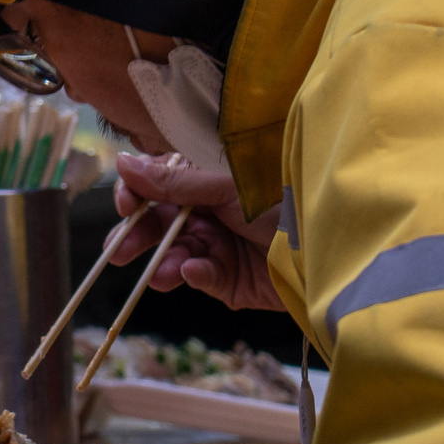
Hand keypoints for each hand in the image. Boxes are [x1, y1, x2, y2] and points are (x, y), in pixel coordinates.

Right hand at [107, 150, 285, 312]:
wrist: (325, 249)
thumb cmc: (282, 205)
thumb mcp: (225, 188)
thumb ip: (173, 182)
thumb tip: (123, 163)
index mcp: (204, 186)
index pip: (156, 187)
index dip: (135, 196)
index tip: (124, 206)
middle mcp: (207, 215)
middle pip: (158, 225)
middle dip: (136, 237)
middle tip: (118, 252)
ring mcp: (216, 249)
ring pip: (173, 256)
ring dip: (162, 262)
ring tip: (160, 273)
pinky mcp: (228, 281)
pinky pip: (200, 277)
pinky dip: (193, 274)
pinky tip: (194, 271)